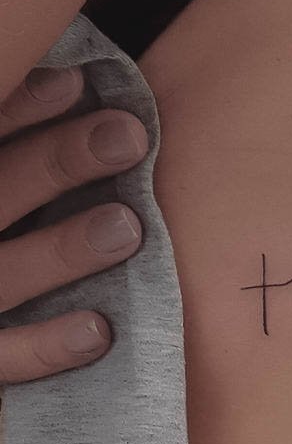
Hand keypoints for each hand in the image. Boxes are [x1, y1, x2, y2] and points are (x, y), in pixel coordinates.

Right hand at [0, 64, 148, 383]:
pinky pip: (6, 360)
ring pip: (4, 277)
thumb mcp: (4, 192)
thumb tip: (78, 87)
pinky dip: (47, 347)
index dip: (18, 110)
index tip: (77, 83)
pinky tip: (98, 330)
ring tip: (126, 225)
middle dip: (57, 164)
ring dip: (63, 251)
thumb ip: (20, 162)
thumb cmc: (2, 236)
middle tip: (127, 137)